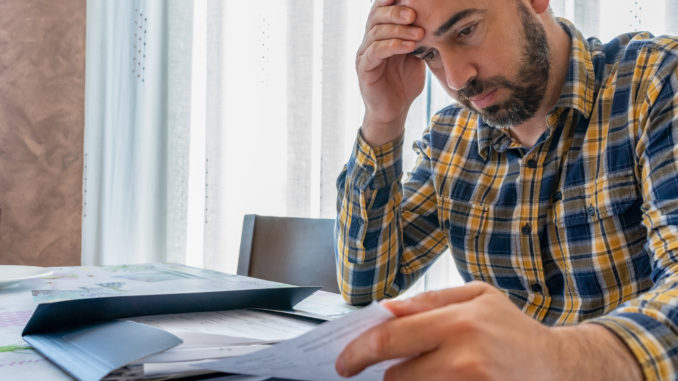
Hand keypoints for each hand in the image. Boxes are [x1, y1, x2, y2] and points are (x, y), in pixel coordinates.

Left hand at [335, 281, 642, 380]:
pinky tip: (447, 379)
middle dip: (393, 373)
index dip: (357, 354)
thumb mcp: (478, 298)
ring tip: (439, 372)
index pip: (388, 340)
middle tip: (410, 366)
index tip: (343, 364)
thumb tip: (385, 310)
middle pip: (395, 376)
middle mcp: (463, 358)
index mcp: (459, 322)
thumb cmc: (515, 331)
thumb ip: (428, 301)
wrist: (562, 369)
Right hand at [357, 0, 425, 145]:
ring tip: (418, 33)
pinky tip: (409, 46)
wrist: (395, 110)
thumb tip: (436, 19)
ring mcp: (365, 54)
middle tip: (414, 13)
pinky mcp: (364, 68)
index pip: (382, 9)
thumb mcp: (416, 55)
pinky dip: (393, 46)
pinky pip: (376, 51)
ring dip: (398, 30)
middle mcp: (369, 40)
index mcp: (381, 34)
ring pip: (376, 32)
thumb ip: (419, 37)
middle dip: (396, 12)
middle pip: (376, 15)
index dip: (392, 1)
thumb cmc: (405, 82)